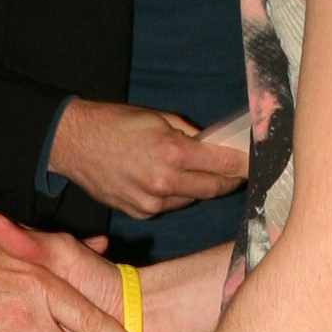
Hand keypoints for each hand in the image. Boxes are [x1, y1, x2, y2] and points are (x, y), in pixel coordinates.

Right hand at [48, 97, 249, 225]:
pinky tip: (162, 179)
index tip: (260, 165)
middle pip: (214, 188)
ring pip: (192, 198)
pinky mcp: (140, 213)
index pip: (226, 164)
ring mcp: (152, 202)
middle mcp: (165, 182)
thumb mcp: (158, 118)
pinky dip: (174, 194)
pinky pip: (169, 205)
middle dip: (228, 179)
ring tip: (189, 169)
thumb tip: (216, 144)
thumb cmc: (115, 123)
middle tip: (235, 171)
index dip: (247, 165)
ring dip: (198, 186)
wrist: (72, 143)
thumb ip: (190, 134)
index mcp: (173, 152)